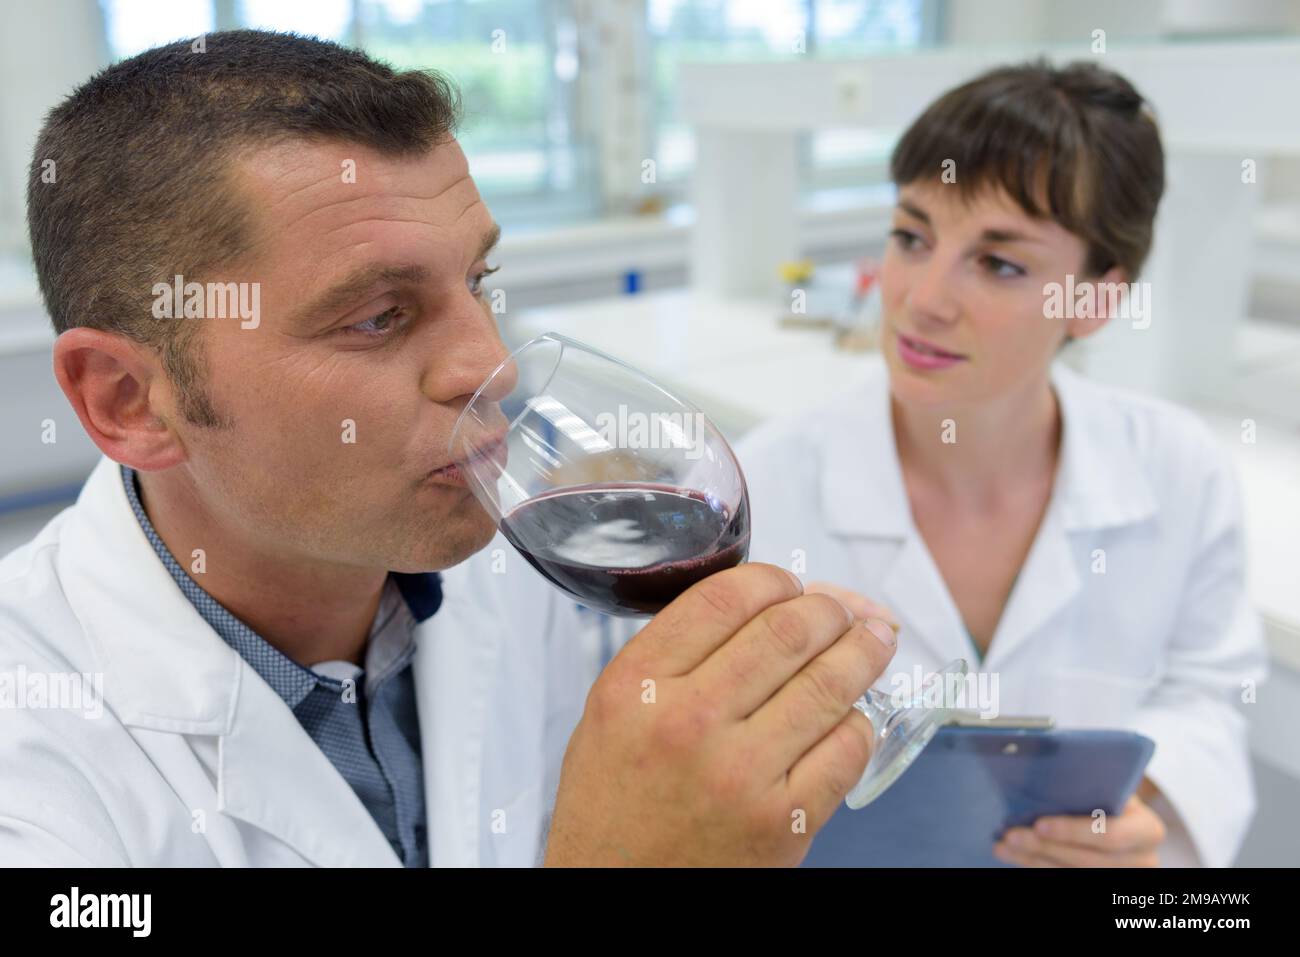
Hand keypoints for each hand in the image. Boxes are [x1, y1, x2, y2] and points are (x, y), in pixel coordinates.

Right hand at [543, 563, 898, 865]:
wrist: (614, 890)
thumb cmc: (614, 805)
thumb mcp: (611, 712)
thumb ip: (670, 655)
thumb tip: (760, 606)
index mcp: (637, 686)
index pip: (724, 598)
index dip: (773, 579)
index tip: (788, 585)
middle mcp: (687, 723)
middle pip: (787, 630)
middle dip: (830, 609)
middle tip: (840, 611)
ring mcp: (741, 774)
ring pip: (829, 683)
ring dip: (864, 651)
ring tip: (873, 639)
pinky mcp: (784, 821)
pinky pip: (848, 747)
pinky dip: (860, 720)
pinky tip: (853, 713)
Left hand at [993, 794, 1166, 866]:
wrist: (1121, 815)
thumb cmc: (1111, 792)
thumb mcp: (1112, 783)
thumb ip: (1090, 779)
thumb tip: (1039, 760)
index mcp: (1147, 829)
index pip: (1112, 835)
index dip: (1073, 831)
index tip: (1039, 823)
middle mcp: (1142, 859)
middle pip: (1088, 861)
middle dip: (1045, 848)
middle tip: (1011, 835)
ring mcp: (1122, 875)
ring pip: (1073, 873)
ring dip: (1033, 859)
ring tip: (1004, 845)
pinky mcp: (1102, 882)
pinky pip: (1065, 878)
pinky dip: (1036, 865)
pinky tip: (1014, 854)